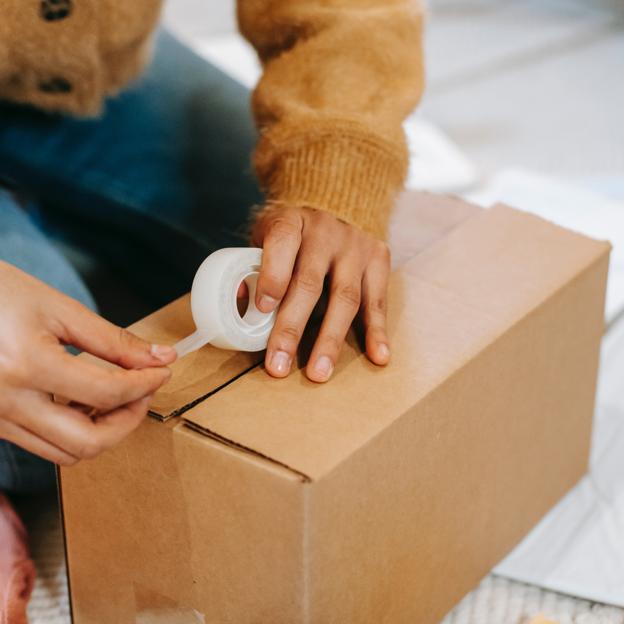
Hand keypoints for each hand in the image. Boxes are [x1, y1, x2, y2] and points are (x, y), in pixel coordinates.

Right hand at [0, 261, 176, 465]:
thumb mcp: (58, 308)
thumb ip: (113, 340)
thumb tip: (159, 357)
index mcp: (26, 366)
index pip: (107, 393)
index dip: (145, 384)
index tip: (161, 371)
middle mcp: (6, 402)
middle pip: (88, 442)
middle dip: (129, 419)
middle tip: (143, 391)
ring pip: (66, 452)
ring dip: (104, 430)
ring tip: (117, 396)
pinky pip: (44, 444)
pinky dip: (75, 430)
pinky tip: (84, 401)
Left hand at [251, 205, 390, 381]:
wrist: (334, 206)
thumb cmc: (292, 234)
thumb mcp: (266, 236)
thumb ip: (253, 267)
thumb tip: (241, 306)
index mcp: (292, 221)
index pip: (282, 243)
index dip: (273, 276)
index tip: (263, 309)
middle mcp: (326, 231)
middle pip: (309, 282)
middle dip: (292, 327)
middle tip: (279, 364)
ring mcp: (355, 245)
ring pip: (345, 296)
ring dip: (330, 339)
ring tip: (319, 372)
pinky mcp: (378, 259)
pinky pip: (378, 300)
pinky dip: (377, 331)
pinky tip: (377, 356)